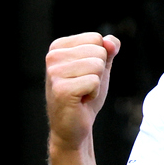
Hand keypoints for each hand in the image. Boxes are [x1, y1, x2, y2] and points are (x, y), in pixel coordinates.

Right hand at [45, 32, 119, 150]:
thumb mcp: (100, 67)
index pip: (96, 38)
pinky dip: (93, 94)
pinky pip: (94, 81)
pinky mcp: (61, 89)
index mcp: (58, 47)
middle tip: (84, 86)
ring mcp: (54, 73)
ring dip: (96, 84)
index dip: (100, 59)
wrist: (74, 126)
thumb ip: (108, 50)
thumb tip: (111, 42)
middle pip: (99, 51)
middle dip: (99, 72)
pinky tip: (80, 101)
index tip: (85, 74)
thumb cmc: (85, 95)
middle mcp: (52, 57)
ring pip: (98, 66)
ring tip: (82, 93)